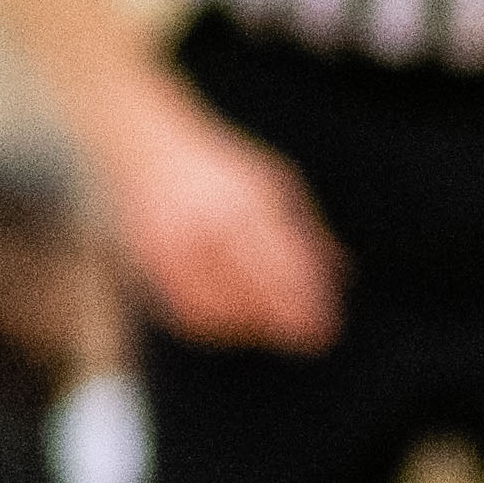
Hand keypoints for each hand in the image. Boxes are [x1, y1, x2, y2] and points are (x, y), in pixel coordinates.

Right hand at [86, 84, 343, 351]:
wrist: (142, 145)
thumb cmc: (217, 164)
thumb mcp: (270, 180)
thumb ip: (304, 229)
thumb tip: (341, 274)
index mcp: (242, 202)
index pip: (282, 266)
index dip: (306, 303)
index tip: (326, 328)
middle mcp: (205, 227)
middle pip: (251, 295)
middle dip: (283, 323)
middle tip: (309, 337)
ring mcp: (171, 250)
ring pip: (216, 313)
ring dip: (250, 329)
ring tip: (272, 326)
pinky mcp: (147, 267)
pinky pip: (185, 315)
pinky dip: (213, 327)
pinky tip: (234, 322)